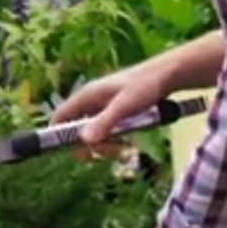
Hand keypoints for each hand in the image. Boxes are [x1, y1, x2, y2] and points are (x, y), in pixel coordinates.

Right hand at [50, 60, 167, 156]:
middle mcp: (89, 101)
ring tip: (124, 149)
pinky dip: (113, 140)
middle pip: (76, 129)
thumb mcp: (125, 106)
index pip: (60, 116)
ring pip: (92, 132)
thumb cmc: (145, 86)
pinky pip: (104, 130)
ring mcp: (101, 106)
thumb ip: (105, 122)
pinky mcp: (113, 112)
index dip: (60, 135)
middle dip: (90, 145)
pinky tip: (127, 142)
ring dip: (104, 145)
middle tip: (111, 152)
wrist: (166, 75)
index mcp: (86, 95)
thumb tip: (84, 141)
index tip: (78, 151)